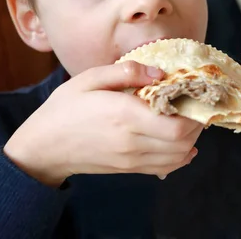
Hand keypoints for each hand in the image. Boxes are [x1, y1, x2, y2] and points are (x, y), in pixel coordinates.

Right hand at [4, 61, 202, 186]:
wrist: (43, 147)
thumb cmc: (65, 108)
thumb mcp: (90, 78)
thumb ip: (127, 71)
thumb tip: (159, 73)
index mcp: (124, 115)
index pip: (176, 124)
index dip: (193, 112)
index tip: (193, 94)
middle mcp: (132, 141)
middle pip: (183, 141)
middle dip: (197, 123)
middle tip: (194, 103)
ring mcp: (131, 159)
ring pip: (178, 156)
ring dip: (191, 139)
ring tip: (189, 119)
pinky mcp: (129, 169)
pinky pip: (165, 167)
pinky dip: (181, 156)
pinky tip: (183, 143)